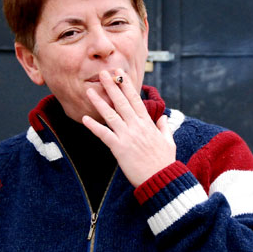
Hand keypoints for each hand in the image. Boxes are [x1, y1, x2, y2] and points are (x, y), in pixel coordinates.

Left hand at [82, 69, 175, 186]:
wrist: (161, 178)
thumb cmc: (164, 161)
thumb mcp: (168, 141)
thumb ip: (164, 127)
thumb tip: (162, 117)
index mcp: (147, 123)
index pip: (135, 99)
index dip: (126, 86)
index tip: (120, 74)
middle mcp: (136, 126)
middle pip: (121, 102)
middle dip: (111, 86)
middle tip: (102, 73)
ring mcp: (127, 136)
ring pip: (110, 115)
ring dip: (99, 102)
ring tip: (89, 90)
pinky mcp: (119, 148)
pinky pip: (104, 135)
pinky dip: (94, 126)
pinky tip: (84, 119)